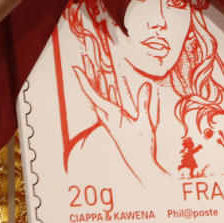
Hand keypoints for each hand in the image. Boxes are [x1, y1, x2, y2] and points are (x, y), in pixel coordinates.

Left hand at [72, 66, 167, 185]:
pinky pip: (106, 103)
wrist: (139, 162)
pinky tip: (108, 87)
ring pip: (98, 97)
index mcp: (112, 115)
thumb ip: (145, 103)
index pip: (94, 95)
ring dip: (96, 82)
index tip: (76, 68)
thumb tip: (146, 85)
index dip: (85, 81)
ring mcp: (110, 119)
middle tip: (84, 59)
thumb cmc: (142, 144)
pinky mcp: (114, 122)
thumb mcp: (147, 123)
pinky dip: (104, 92)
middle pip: (93, 92)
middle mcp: (107, 116)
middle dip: (89, 75)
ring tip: (93, 68)